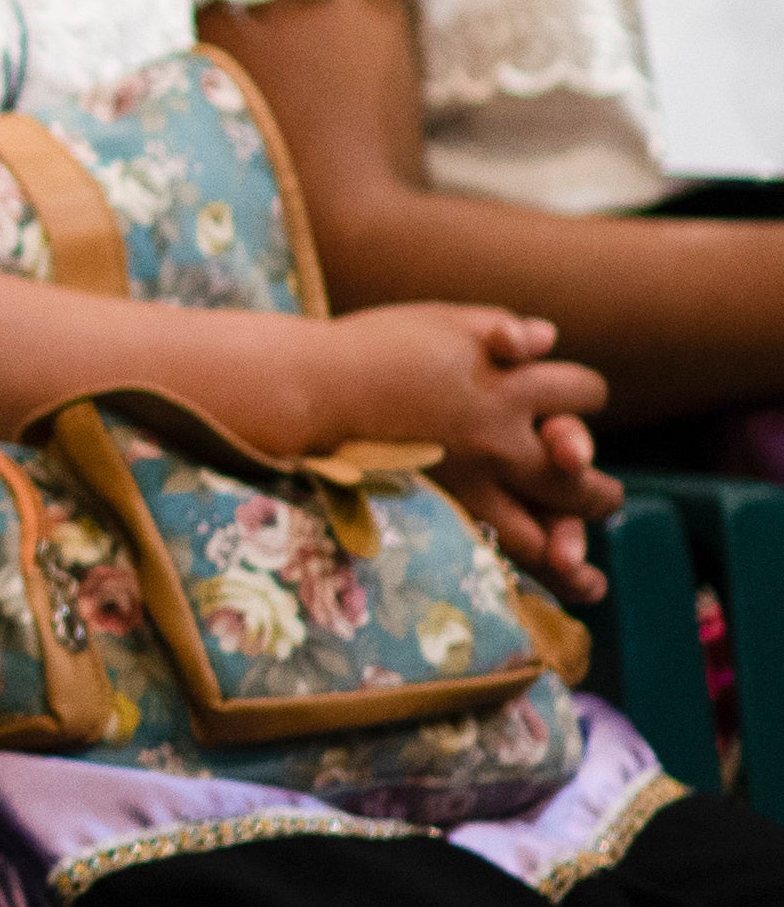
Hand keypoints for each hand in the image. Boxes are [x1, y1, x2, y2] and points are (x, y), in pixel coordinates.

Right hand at [305, 303, 619, 598]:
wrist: (305, 387)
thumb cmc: (370, 347)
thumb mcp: (440, 322)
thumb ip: (496, 327)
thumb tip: (545, 339)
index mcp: (507, 388)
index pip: (582, 396)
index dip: (584, 397)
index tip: (573, 400)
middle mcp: (499, 443)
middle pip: (579, 479)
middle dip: (598, 490)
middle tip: (600, 493)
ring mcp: (468, 486)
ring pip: (543, 536)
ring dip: (571, 549)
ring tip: (580, 569)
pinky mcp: (436, 511)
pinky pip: (492, 554)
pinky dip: (529, 573)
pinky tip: (551, 584)